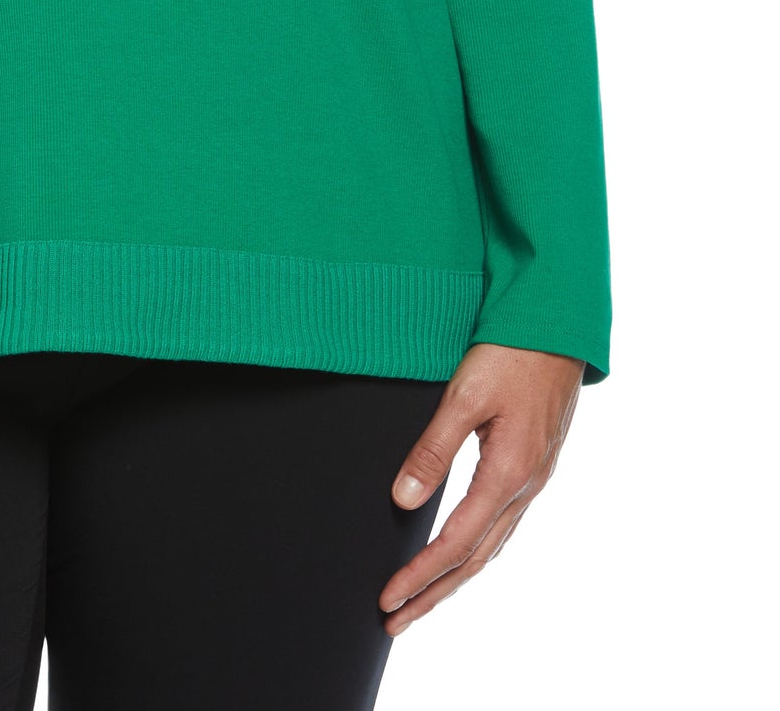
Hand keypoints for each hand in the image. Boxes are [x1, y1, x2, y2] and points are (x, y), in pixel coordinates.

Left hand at [379, 342, 583, 635]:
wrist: (559, 324)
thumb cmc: (511, 352)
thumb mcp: (465, 395)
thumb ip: (433, 449)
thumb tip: (403, 501)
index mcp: (508, 473)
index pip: (456, 543)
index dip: (420, 575)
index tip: (387, 599)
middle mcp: (525, 486)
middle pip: (475, 559)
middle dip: (433, 594)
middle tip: (394, 621)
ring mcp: (533, 478)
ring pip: (491, 546)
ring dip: (454, 578)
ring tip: (421, 601)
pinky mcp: (533, 464)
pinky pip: (502, 524)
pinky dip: (476, 550)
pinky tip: (462, 554)